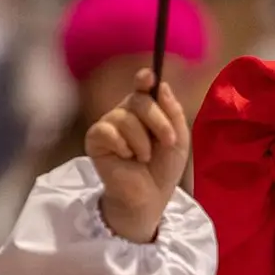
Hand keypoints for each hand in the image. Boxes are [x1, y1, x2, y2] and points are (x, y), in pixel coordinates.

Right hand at [86, 69, 190, 242]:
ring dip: (142, 141)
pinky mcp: (95, 139)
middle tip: (166, 142)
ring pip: (125, 117)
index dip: (144, 79)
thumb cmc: (163, 169)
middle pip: (139, 100)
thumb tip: (160, 85)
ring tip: (143, 157)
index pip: (143, 87)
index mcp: (147, 110)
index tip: (148, 77)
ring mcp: (110, 125)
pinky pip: (107, 131)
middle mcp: (127, 112)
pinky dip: (122, 145)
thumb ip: (172, 112)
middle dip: (158, 121)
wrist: (150, 197)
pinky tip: (125, 157)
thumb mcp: (178, 139)